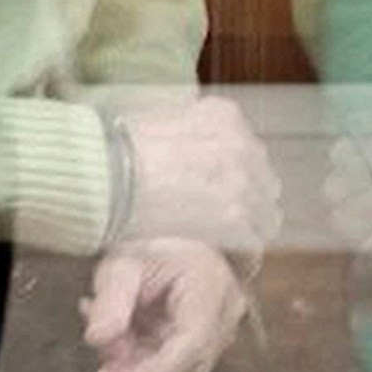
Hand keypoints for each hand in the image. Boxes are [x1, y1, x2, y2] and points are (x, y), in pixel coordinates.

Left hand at [83, 239, 248, 371]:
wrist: (159, 228)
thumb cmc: (144, 241)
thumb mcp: (120, 265)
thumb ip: (109, 301)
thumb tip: (96, 338)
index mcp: (210, 280)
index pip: (192, 340)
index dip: (156, 369)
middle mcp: (226, 308)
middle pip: (189, 362)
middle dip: (142, 370)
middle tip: (104, 369)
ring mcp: (222, 326)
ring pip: (183, 368)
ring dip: (142, 367)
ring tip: (110, 346)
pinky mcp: (210, 338)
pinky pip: (179, 363)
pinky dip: (147, 361)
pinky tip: (121, 345)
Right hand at [119, 98, 280, 252]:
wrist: (107, 175)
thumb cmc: (122, 150)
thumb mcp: (164, 118)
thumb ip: (193, 128)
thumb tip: (196, 145)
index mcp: (226, 116)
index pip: (249, 148)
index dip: (236, 172)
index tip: (221, 188)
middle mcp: (242, 144)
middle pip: (262, 179)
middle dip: (247, 198)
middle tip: (220, 216)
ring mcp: (243, 182)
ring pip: (265, 212)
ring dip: (248, 225)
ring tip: (223, 239)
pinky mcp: (235, 220)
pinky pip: (253, 241)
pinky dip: (241, 251)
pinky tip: (223, 255)